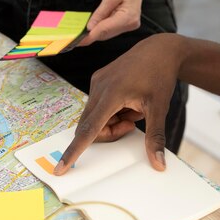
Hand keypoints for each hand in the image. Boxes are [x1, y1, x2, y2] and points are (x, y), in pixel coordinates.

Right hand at [54, 34, 181, 173]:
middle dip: (110, 132)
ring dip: (113, 120)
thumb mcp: (160, 108)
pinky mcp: (98, 79)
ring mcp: (97, 81)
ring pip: (95, 116)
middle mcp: (99, 86)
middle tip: (133, 122)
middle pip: (91, 126)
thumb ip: (155, 137)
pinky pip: (98, 105)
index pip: (89, 130)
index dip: (74, 152)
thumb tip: (159, 166)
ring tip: (134, 107)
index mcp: (111, 94)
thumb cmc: (160, 77)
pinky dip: (111, 110)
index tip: (59, 169)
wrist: (159, 50)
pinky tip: (129, 99)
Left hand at [80, 0, 145, 44]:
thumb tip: (90, 27)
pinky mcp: (127, 21)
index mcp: (128, 17)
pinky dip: (102, 26)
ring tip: (83, 30)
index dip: (90, 36)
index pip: (105, 30)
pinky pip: (111, 27)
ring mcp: (130, 23)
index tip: (77, 41)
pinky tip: (94, 23)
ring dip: (96, 30)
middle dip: (92, 34)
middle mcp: (131, 23)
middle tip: (76, 36)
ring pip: (108, 32)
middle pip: (107, 33)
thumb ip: (100, 13)